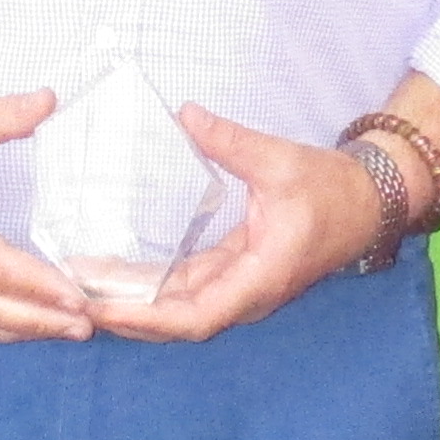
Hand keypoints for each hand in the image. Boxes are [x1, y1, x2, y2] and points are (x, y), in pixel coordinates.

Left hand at [94, 105, 386, 342]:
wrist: (366, 203)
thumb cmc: (330, 188)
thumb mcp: (280, 161)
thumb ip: (231, 142)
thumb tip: (186, 116)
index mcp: (260, 277)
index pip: (196, 317)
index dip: (147, 318)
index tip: (105, 310)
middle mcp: (247, 294)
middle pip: (178, 323)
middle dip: (127, 316)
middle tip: (73, 298)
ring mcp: (241, 288)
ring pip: (179, 311)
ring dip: (134, 305)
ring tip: (83, 287)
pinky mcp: (235, 276)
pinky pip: (187, 291)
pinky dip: (151, 288)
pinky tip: (115, 277)